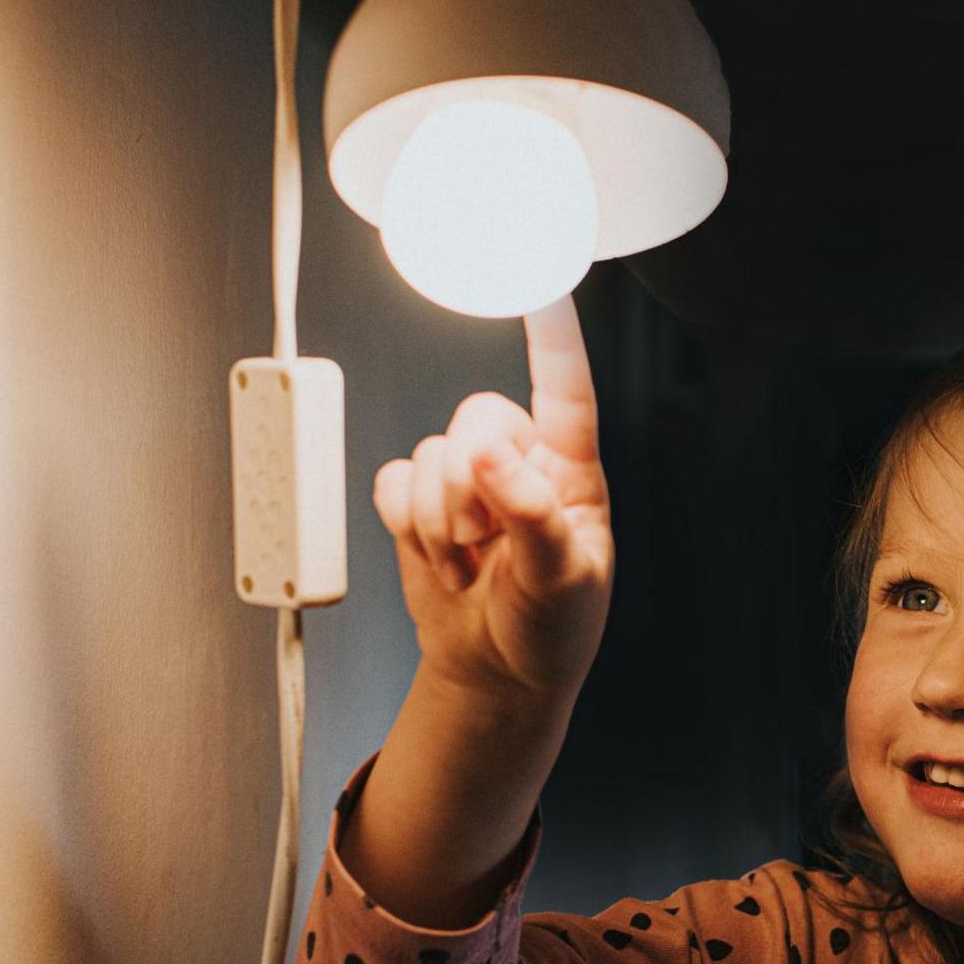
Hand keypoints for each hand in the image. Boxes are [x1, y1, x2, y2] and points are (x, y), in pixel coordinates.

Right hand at [371, 292, 614, 709]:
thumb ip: (532, 514)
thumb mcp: (562, 581)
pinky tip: (438, 556)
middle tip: (487, 543)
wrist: (496, 673)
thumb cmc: (550, 628)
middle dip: (470, 486)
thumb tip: (491, 455)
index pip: (565, 391)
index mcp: (572, 470)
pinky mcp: (421, 501)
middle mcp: (521, 461)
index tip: (544, 290)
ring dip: (440, 521)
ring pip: (428, 453)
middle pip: (476, 417)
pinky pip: (391, 480)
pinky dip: (405, 523)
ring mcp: (467, 480)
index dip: (553, 340)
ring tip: (471, 563)